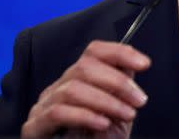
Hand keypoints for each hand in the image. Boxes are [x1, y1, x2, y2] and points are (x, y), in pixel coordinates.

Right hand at [21, 40, 150, 137]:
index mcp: (77, 81)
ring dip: (106, 101)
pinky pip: (58, 112)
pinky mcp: (34, 127)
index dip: (120, 52)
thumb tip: (133, 65)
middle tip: (139, 100)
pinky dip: (85, 116)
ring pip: (73, 89)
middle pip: (84, 67)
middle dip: (118, 82)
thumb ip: (120, 89)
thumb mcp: (116, 114)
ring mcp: (42, 107)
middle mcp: (58, 89)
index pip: (94, 52)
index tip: (144, 64)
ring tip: (127, 114)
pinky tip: (103, 123)